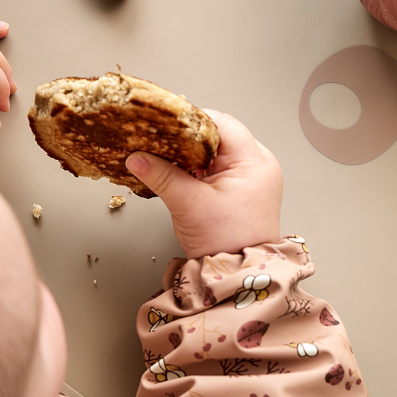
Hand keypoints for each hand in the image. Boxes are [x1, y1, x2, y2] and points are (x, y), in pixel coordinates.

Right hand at [126, 110, 282, 258]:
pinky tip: (180, 170)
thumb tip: (136, 157)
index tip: (163, 122)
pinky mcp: (245, 188)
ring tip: (167, 154)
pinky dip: (200, 166)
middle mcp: (259, 164)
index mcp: (254, 161)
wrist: (240, 275)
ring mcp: (254, 177)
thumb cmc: (226, 242)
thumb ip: (161, 176)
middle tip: (160, 138)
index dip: (190, 120)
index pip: (220, 123)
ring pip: (218, 150)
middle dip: (188, 137)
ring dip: (192, 152)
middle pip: (219, 134)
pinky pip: (220, 166)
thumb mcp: (188, 205)